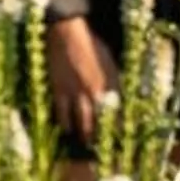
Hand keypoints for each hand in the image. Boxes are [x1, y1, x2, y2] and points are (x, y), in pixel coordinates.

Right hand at [47, 16, 117, 142]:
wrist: (68, 33)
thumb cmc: (92, 44)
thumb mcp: (110, 62)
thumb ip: (115, 81)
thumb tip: (120, 98)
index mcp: (109, 84)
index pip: (117, 112)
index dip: (118, 127)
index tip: (119, 138)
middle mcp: (94, 92)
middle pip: (98, 121)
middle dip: (100, 137)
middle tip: (100, 147)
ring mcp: (76, 92)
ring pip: (80, 121)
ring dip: (83, 134)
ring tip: (85, 143)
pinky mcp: (59, 90)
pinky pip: (62, 112)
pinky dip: (64, 123)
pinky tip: (66, 130)